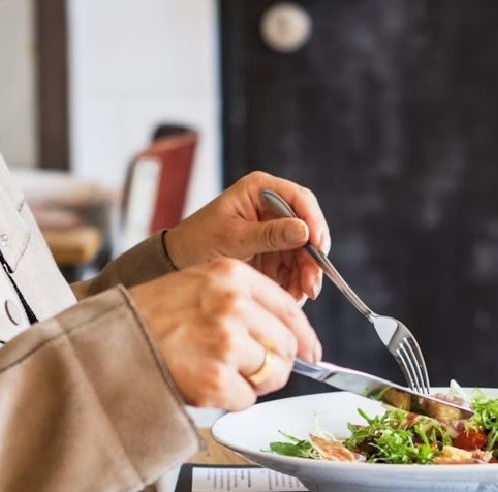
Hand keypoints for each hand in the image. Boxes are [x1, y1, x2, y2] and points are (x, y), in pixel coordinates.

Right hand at [128, 259, 321, 409]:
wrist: (110, 340)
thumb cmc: (151, 315)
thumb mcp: (198, 284)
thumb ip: (242, 299)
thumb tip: (288, 334)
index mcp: (232, 276)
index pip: (290, 309)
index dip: (305, 337)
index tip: (312, 353)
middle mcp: (234, 305)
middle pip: (286, 346)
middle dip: (276, 364)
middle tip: (253, 370)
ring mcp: (226, 343)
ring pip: (271, 374)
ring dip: (252, 382)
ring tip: (219, 373)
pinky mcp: (216, 379)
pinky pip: (247, 399)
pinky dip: (230, 399)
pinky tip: (204, 385)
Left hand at [163, 172, 328, 301]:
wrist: (179, 262)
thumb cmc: (199, 240)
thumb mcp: (233, 237)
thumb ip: (269, 234)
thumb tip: (304, 231)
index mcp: (261, 190)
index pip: (299, 199)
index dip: (313, 221)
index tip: (318, 245)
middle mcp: (273, 208)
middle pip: (308, 228)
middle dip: (312, 257)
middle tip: (312, 283)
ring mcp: (275, 232)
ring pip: (304, 252)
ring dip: (306, 275)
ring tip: (300, 295)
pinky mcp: (274, 253)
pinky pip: (294, 268)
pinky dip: (296, 283)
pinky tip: (292, 296)